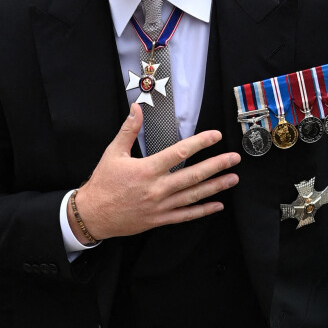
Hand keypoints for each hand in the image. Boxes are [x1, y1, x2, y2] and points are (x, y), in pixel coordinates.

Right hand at [69, 103, 240, 240]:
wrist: (93, 214)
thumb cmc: (103, 182)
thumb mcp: (113, 152)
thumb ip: (128, 129)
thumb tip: (137, 108)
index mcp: (147, 169)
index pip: (179, 152)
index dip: (200, 143)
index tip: (216, 136)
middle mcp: (157, 188)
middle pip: (193, 175)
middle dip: (217, 165)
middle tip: (234, 159)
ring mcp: (160, 206)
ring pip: (194, 195)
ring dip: (216, 187)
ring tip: (233, 178)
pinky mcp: (160, 219)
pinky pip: (186, 215)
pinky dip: (203, 210)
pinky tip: (217, 204)